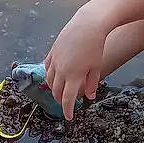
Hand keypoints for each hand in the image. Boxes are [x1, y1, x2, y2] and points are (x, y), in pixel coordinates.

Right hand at [45, 0, 107, 119]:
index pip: (67, 99)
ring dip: (53, 88)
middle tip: (65, 104)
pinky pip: (47, 67)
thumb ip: (92, 83)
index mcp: (73, 76)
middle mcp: (61, 70)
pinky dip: (49, 75)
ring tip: (59, 92)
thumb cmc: (95, 46)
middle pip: (57, 91)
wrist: (88, 25)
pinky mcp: (52, 51)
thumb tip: (89, 97)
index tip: (69, 117)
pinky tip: (53, 76)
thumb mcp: (96, 67)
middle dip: (60, 100)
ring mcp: (55, 60)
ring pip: (49, 80)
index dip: (67, 110)